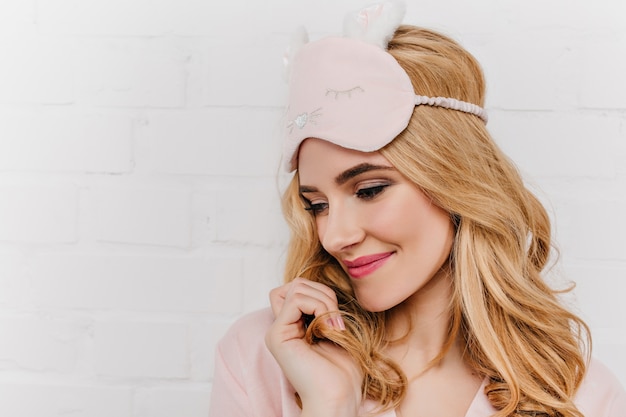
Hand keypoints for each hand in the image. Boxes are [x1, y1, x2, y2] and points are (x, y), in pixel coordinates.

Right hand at [265, 278, 362, 416]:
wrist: (339, 396)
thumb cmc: (342, 369)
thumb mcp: (334, 328)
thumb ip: (322, 307)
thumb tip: (320, 287)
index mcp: (292, 326)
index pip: (299, 288)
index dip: (320, 293)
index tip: (336, 317)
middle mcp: (281, 328)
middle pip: (296, 284)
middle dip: (323, 293)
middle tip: (337, 320)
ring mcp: (276, 331)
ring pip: (297, 287)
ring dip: (324, 301)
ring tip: (335, 327)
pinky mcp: (277, 335)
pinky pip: (297, 300)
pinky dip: (319, 307)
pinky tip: (329, 328)